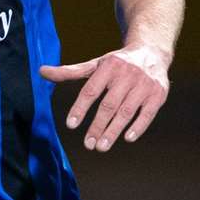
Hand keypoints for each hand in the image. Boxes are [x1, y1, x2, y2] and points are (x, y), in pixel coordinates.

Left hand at [38, 45, 169, 151]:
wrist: (151, 53)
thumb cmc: (117, 63)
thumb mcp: (95, 64)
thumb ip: (69, 71)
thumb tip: (41, 71)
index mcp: (108, 67)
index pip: (91, 90)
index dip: (80, 108)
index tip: (71, 125)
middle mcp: (127, 74)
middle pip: (109, 105)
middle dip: (97, 126)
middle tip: (88, 144)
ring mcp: (144, 85)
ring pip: (126, 111)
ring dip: (114, 131)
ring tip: (101, 146)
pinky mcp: (158, 94)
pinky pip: (148, 113)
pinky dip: (138, 126)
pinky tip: (127, 138)